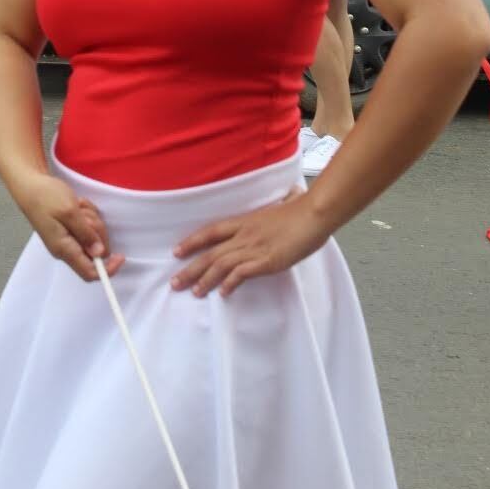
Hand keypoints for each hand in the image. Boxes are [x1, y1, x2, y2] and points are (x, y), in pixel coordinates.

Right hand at [16, 172, 124, 281]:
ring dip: (91, 219)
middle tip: (85, 213)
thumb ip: (86, 233)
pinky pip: (88, 227)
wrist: (30, 185)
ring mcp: (68, 240)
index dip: (108, 269)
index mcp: (64, 249)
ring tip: (77, 206)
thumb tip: (100, 254)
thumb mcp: (70, 211)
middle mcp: (66, 249)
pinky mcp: (70, 231)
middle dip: (97, 230)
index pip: (89, 273)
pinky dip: (87, 214)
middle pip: (96, 251)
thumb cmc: (46, 197)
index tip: (121, 256)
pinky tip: (76, 205)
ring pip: (94, 236)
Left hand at [171, 186, 326, 297]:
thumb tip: (291, 195)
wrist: (315, 213)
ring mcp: (255, 247)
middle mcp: (245, 234)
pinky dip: (230, 283)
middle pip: (210, 252)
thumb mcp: (284, 204)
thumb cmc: (303, 208)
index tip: (176, 251)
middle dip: (190, 269)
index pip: (212, 231)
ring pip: (221, 264)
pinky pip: (242, 273)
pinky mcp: (267, 260)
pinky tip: (223, 293)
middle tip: (174, 283)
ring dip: (205, 280)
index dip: (192, 241)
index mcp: (245, 220)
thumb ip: (281, 203)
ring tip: (194, 293)